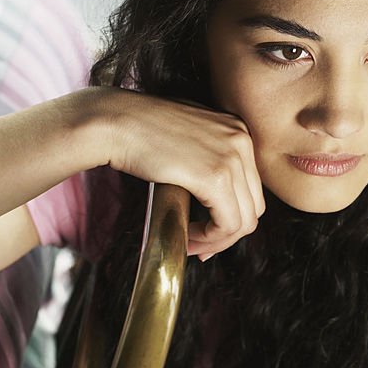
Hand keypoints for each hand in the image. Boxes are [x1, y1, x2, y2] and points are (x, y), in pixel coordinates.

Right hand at [96, 86, 265, 260]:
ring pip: (243, 220)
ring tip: (192, 244)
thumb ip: (207, 158)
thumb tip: (214, 194)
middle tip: (202, 246)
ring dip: (218, 240)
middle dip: (228, 233)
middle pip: (253, 206)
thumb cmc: (138, 129)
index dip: (232, 215)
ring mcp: (232, 158)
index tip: (209, 231)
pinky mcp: (215, 177)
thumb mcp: (187, 137)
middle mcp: (242, 140)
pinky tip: (188, 237)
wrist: (114, 121)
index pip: (250, 187)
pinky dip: (210, 238)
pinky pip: (227, 224)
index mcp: (237, 130)